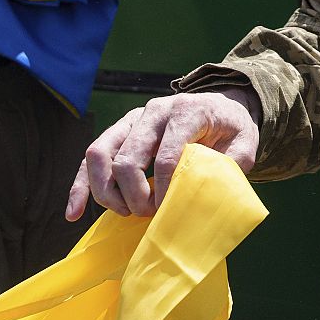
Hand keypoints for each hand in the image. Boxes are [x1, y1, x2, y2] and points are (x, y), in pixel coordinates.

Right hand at [66, 90, 259, 219]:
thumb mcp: (245, 140)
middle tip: (149, 214)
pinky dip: (80, 187)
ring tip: (124, 213)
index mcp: (185, 112)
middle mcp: (153, 112)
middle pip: (127, 157)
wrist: (218, 105)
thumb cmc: (230, 127)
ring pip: (100, 153)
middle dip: (134, 195)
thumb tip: (212, 187)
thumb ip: (235, 160)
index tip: (170, 210)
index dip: (164, 189)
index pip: (165, 155)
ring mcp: (132, 120)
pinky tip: (74, 213)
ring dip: (105, 191)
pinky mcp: (119, 132)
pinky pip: (91, 158)